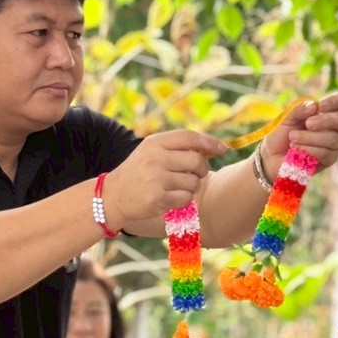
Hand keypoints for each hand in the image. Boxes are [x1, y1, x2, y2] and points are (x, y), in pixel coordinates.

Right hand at [103, 130, 227, 228]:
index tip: (223, 149)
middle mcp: (155, 158)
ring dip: (191, 187)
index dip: (210, 142)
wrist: (114, 195)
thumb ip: (178, 147)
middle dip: (202, 169)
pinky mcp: (157, 198)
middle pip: (197, 161)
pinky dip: (183, 200)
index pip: (189, 137)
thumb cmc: (140, 171)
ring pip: (194, 182)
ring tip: (177, 186)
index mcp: (155, 143)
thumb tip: (213, 148)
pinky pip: (186, 199)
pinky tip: (170, 198)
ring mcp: (156, 179)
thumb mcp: (153, 152)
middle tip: (196, 174)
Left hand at [258, 93, 337, 175]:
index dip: (334, 102)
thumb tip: (314, 106)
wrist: (272, 157)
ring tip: (293, 138)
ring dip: (310, 137)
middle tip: (308, 124)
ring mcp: (333, 144)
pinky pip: (326, 153)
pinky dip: (309, 150)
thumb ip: (299, 110)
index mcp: (325, 112)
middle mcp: (333, 127)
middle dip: (326, 120)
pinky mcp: (329, 159)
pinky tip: (296, 150)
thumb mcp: (286, 118)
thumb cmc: (281, 135)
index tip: (320, 106)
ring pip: (333, 138)